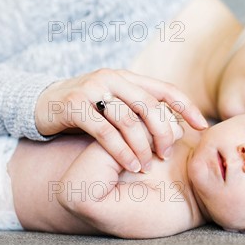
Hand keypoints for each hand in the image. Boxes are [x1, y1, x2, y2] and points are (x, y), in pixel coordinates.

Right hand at [35, 68, 206, 171]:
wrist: (42, 104)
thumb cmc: (86, 110)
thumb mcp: (114, 104)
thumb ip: (138, 110)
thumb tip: (175, 127)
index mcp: (127, 78)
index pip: (165, 89)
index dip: (187, 107)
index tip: (203, 127)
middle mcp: (112, 78)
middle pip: (149, 105)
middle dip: (163, 132)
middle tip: (167, 154)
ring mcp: (92, 90)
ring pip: (128, 120)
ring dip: (142, 146)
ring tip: (148, 165)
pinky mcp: (75, 105)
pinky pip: (105, 132)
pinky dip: (121, 151)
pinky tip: (130, 165)